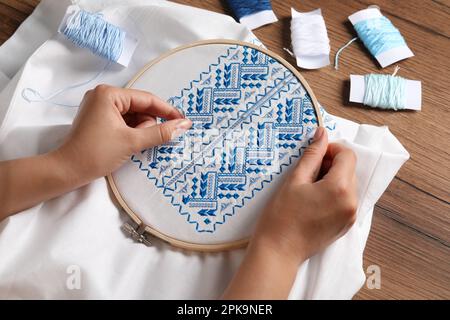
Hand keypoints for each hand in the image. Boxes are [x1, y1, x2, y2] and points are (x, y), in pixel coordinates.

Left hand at [0, 85, 191, 218]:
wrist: (67, 171)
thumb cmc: (97, 153)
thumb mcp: (133, 142)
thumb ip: (161, 132)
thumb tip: (184, 125)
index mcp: (109, 94)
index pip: (147, 99)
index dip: (167, 111)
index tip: (184, 121)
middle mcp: (103, 95)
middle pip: (140, 107)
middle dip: (146, 125)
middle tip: (142, 141)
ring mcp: (99, 106)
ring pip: (133, 115)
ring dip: (139, 130)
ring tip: (131, 144)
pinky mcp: (98, 118)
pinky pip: (123, 121)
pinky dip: (131, 132)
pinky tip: (128, 143)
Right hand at [223, 127, 357, 298]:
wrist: (279, 251)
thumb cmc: (281, 215)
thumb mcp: (295, 180)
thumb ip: (312, 155)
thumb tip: (322, 133)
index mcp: (340, 188)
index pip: (347, 155)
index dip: (331, 149)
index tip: (314, 154)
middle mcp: (352, 202)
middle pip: (349, 169)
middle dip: (331, 164)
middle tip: (308, 170)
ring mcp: (351, 215)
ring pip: (348, 184)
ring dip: (333, 178)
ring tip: (309, 186)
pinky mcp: (346, 225)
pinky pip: (346, 199)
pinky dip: (334, 193)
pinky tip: (313, 199)